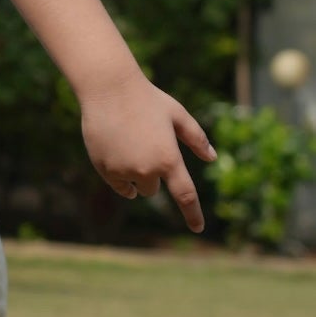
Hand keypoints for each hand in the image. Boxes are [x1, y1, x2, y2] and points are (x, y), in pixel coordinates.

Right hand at [80, 75, 215, 232]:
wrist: (108, 88)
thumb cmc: (147, 98)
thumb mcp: (177, 114)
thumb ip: (196, 138)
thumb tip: (212, 158)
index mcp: (169, 159)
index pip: (185, 196)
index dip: (193, 214)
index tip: (197, 228)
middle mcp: (146, 170)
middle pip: (153, 189)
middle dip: (152, 174)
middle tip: (143, 144)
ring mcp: (123, 170)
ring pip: (134, 187)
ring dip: (135, 174)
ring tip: (128, 143)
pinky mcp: (104, 168)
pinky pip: (117, 184)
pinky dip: (120, 176)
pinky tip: (117, 154)